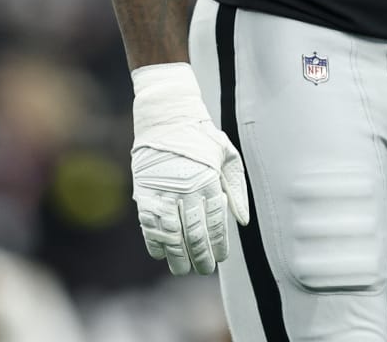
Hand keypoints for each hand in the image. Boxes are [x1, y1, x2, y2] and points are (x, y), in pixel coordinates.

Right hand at [130, 63, 249, 275]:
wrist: (167, 117)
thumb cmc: (201, 137)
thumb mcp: (227, 156)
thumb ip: (236, 190)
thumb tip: (242, 221)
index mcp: (209, 182)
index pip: (216, 225)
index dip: (218, 246)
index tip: (220, 258)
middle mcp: (187, 190)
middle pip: (194, 236)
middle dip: (200, 258)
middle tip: (203, 270)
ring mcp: (163, 193)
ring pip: (171, 236)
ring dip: (177, 256)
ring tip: (182, 269)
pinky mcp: (144, 193)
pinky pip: (149, 226)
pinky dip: (154, 243)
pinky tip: (161, 254)